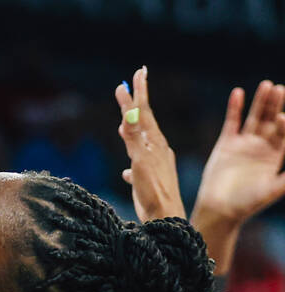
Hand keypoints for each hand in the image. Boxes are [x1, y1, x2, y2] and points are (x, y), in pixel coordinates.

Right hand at [115, 66, 185, 220]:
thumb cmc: (153, 192)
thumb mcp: (141, 162)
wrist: (165, 220)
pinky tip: (126, 171)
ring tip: (125, 119)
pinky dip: (131, 163)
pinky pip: (138, 166)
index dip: (138, 93)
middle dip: (138, 101)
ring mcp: (155, 165)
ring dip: (132, 128)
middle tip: (134, 81)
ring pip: (141, 141)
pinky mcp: (151, 181)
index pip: (144, 112)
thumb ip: (134, 139)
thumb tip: (128, 114)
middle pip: (145, 121)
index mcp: (155, 143)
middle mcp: (157, 150)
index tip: (138, 72)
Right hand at [193, 80, 284, 226]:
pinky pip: (232, 121)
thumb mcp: (272, 190)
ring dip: (261, 102)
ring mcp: (244, 143)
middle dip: (277, 106)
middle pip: (272, 121)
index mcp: (275, 157)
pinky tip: (238, 93)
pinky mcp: (226, 143)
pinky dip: (235, 108)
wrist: (219, 209)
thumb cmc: (247, 204)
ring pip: (255, 117)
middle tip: (281, 89)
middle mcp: (262, 147)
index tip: (283, 117)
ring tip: (267, 85)